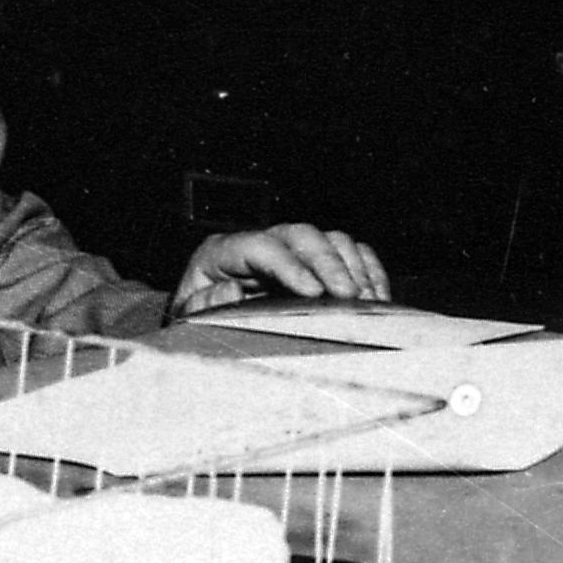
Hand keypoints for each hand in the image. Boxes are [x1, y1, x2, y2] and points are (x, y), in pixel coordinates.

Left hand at [170, 224, 390, 319]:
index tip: (313, 292)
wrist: (203, 326)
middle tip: (348, 296)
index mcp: (222, 253)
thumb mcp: (186, 319)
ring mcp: (289, 251)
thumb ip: (202, 306)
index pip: (260, 246)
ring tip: (365, 301)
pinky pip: (349, 252)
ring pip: (329, 238)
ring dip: (353, 267)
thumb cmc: (196, 322)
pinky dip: (368, 270)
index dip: (289, 266)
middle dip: (329, 263)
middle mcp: (260, 244)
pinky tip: (376, 297)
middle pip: (301, 235)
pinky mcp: (314, 264)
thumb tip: (231, 289)